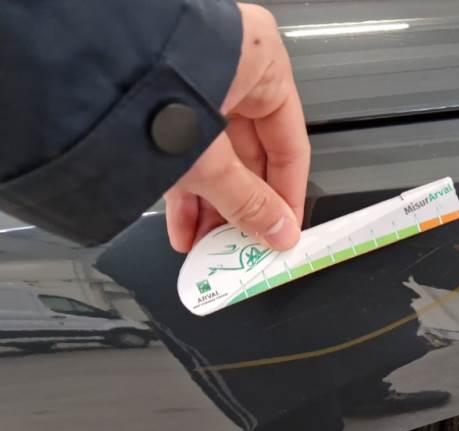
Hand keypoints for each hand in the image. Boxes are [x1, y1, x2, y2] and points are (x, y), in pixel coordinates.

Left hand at [165, 3, 309, 252]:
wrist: (77, 71)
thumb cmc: (151, 87)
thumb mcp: (212, 160)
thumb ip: (249, 201)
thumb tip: (276, 230)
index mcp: (262, 66)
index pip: (290, 143)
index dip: (288, 195)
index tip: (284, 230)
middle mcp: (231, 69)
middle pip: (250, 155)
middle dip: (243, 208)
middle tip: (245, 243)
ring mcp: (193, 83)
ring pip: (216, 157)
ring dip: (212, 206)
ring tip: (209, 244)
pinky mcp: (160, 100)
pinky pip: (185, 150)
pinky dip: (185, 189)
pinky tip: (183, 227)